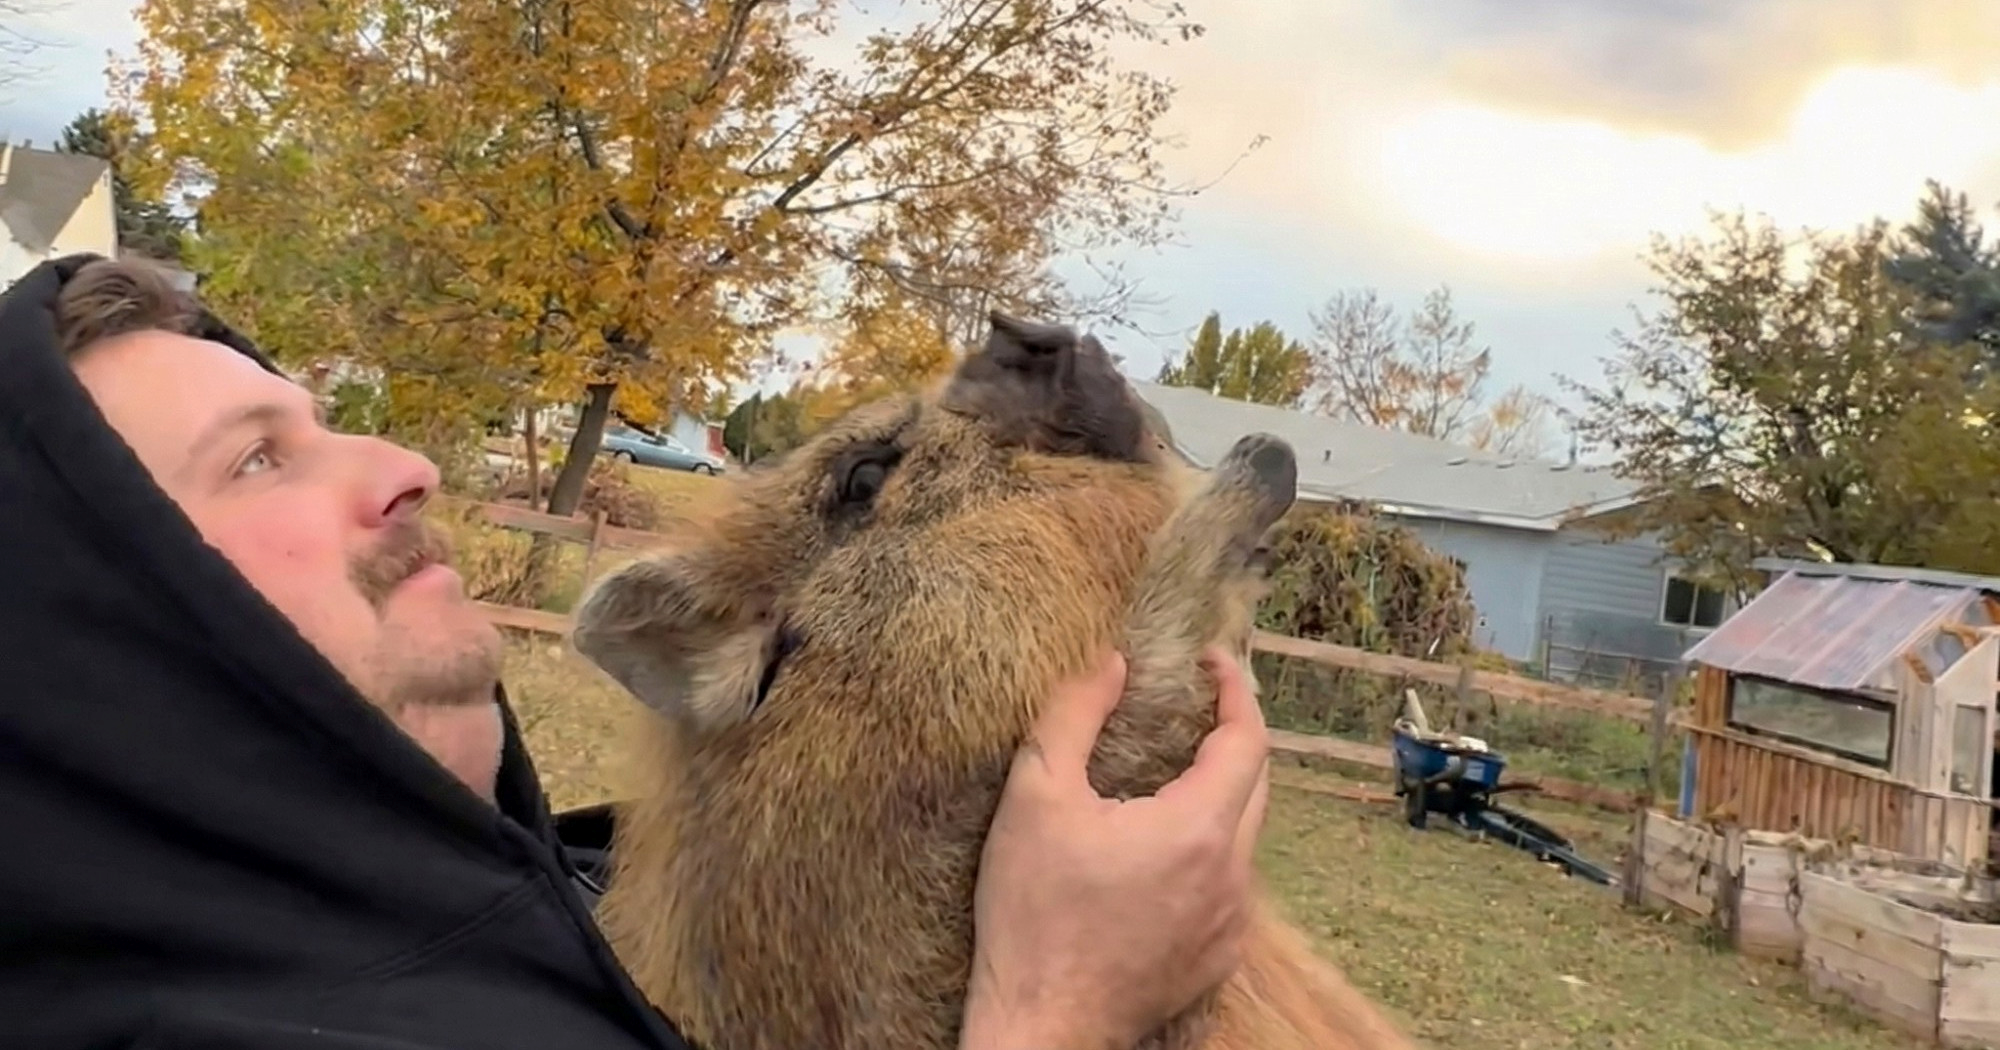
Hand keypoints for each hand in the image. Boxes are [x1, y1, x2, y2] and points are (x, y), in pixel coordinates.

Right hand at [959, 646, 1271, 1049]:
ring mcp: (1230, 922)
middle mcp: (1230, 875)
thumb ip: (1074, 714)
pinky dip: (1206, 850)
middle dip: (1231, 736)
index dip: (1237, 690)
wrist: (1042, 1027)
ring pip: (1242, 836)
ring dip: (1216, 796)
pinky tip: (1157, 851)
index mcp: (1196, 829)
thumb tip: (1111, 662)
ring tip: (1167, 775)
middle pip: (1256, 784)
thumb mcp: (1035, 796)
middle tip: (1193, 706)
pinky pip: (1227, 884)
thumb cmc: (1032, 914)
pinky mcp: (1217, 956)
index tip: (1211, 662)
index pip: (1248, 739)